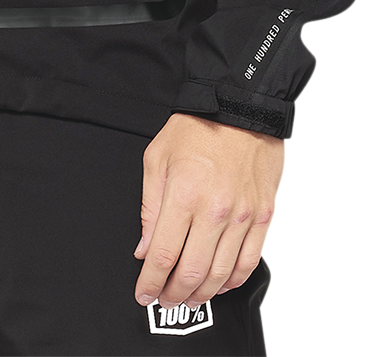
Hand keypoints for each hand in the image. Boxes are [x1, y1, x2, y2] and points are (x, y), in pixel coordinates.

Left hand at [134, 112, 283, 309]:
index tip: (142, 293)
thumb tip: (144, 248)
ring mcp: (243, 215)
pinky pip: (248, 261)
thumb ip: (149, 206)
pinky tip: (219, 284)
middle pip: (192, 272)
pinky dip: (232, 281)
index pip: (163, 255)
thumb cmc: (196, 127)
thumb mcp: (157, 157)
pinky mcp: (263, 215)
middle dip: (173, 294)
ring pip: (220, 274)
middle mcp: (215, 210)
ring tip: (187, 298)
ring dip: (201, 294)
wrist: (240, 106)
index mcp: (184, 194)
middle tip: (163, 299)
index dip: (150, 282)